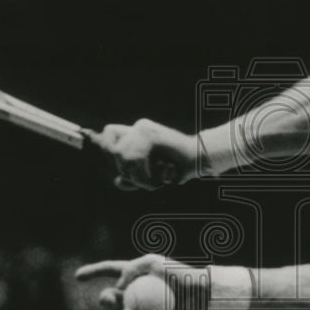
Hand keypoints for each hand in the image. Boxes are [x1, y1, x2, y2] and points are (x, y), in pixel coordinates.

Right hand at [75, 254, 209, 309]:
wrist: (196, 293)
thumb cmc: (177, 274)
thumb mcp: (152, 263)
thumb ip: (130, 270)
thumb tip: (117, 287)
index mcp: (133, 273)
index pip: (109, 270)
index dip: (92, 272)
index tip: (77, 276)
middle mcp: (133, 291)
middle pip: (110, 296)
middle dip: (104, 300)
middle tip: (108, 300)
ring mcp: (140, 307)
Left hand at [83, 120, 198, 190]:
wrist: (200, 160)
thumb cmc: (176, 169)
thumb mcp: (149, 175)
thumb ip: (132, 177)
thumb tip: (117, 181)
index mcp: (138, 131)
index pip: (109, 132)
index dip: (109, 149)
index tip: (122, 165)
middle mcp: (139, 126)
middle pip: (113, 149)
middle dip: (126, 170)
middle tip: (145, 181)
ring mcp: (144, 129)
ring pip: (122, 156)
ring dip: (137, 177)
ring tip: (154, 182)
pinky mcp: (150, 136)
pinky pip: (135, 159)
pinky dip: (144, 176)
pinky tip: (158, 178)